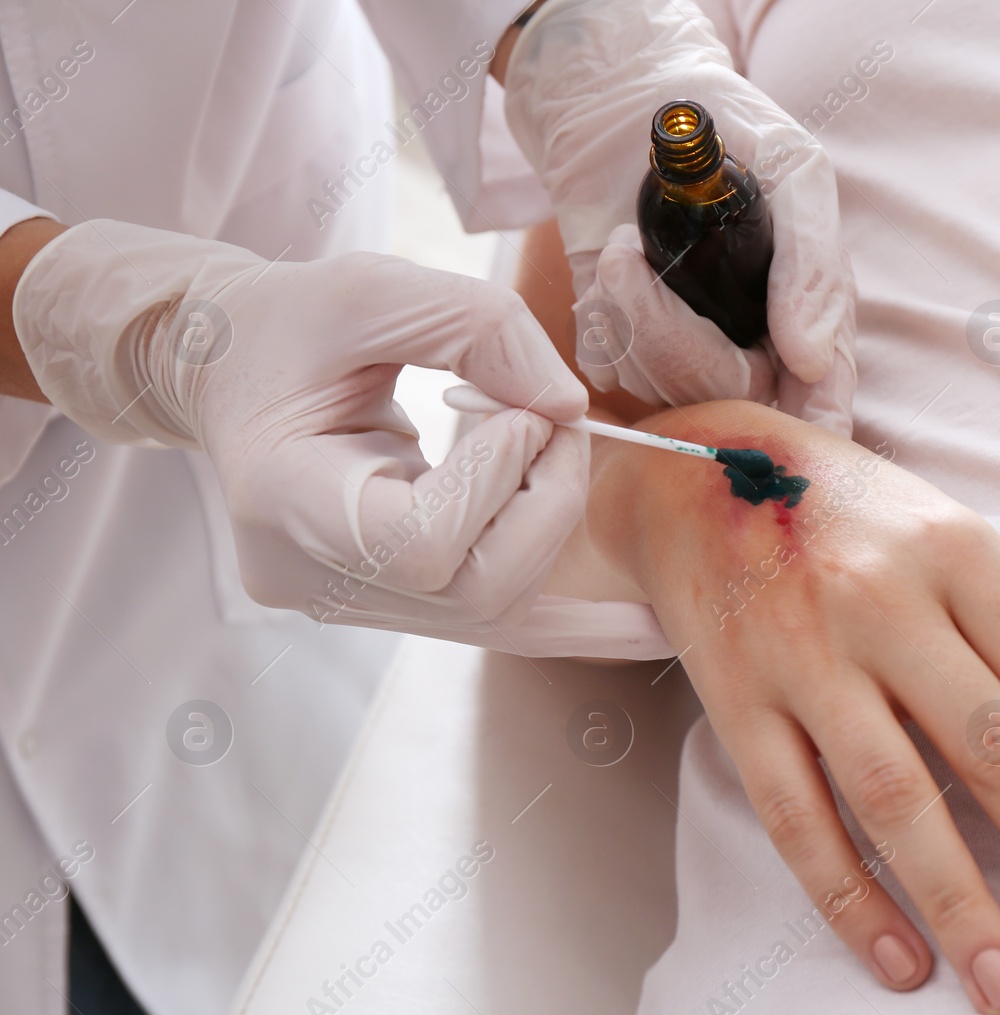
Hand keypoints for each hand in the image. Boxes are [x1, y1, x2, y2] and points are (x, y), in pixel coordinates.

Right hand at [16, 220, 590, 640]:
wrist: (230, 371)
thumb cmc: (289, 325)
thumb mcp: (371, 289)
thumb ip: (476, 327)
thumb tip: (568, 405)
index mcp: (282, 501)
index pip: (419, 544)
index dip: (495, 482)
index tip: (515, 409)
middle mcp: (314, 578)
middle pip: (477, 591)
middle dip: (549, 501)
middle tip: (559, 420)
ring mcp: (353, 604)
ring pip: (499, 614)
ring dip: (559, 528)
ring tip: (578, 458)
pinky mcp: (395, 603)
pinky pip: (500, 625)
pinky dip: (584, 625)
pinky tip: (653, 625)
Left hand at [501, 0, 855, 431]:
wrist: (630, 102)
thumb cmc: (734, 129)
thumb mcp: (797, 172)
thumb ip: (815, 264)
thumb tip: (812, 361)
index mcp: (807, 318)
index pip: (820, 405)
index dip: (808, 433)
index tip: (790, 430)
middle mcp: (750, 348)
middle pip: (726, 400)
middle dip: (673, 337)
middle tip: (635, 252)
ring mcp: (683, 352)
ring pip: (662, 389)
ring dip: (627, 311)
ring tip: (622, 243)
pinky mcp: (622, 342)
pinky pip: (611, 370)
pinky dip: (600, 319)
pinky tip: (606, 267)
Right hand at [581, 401, 999, 1014]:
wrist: (697, 472)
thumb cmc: (853, 515)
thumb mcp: (961, 543)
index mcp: (960, 552)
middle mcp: (883, 600)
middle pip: (995, 750)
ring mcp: (801, 653)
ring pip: (895, 797)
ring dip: (963, 904)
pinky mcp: (734, 699)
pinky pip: (794, 815)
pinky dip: (849, 896)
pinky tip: (900, 959)